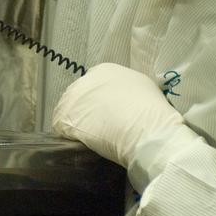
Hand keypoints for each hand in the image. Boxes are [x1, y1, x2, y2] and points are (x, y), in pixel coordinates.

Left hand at [51, 63, 184, 167]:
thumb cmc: (152, 114)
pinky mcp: (65, 116)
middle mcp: (86, 79)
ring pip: (70, 112)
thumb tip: (124, 100)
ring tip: (92, 139)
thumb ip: (129, 90)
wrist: (148, 131)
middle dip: (87, 113)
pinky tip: (83, 145)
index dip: (100, 104)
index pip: (96, 87)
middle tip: (100, 129)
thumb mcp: (145, 90)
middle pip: (81, 98)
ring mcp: (73, 97)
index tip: (108, 116)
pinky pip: (62, 128)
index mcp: (106, 71)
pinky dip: (70, 138)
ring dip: (78, 125)